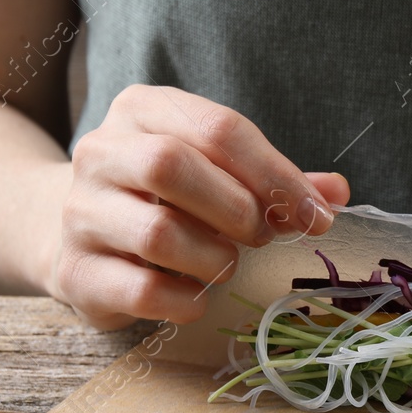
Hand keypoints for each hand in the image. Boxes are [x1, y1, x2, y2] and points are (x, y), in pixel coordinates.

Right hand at [55, 84, 349, 328]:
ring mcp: (79, 212)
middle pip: (172, 165)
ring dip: (214, 259)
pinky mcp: (75, 272)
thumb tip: (336, 194)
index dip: (276, 175)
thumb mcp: (216, 174)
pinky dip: (186, 301)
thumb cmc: (164, 199)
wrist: (76, 236)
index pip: (218, 129)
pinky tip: (195, 296)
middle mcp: (101, 152)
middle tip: (260, 237)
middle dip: (236, 209)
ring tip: (224, 265)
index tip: (315, 215)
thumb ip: (272, 182)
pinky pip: (143, 291)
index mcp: (142, 111)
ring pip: (159, 232)